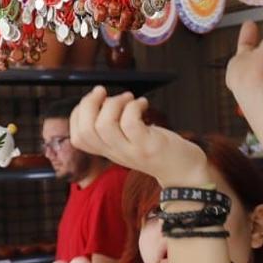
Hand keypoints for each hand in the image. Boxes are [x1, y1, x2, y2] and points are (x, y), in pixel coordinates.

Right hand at [69, 87, 208, 184]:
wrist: (184, 170)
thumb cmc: (157, 147)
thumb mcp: (129, 140)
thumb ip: (114, 126)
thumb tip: (101, 97)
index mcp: (107, 151)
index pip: (78, 138)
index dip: (78, 114)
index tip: (95, 99)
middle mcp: (115, 153)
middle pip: (86, 130)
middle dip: (90, 103)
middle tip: (105, 92)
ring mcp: (131, 151)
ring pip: (105, 125)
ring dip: (115, 103)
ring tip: (129, 99)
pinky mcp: (148, 146)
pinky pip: (131, 123)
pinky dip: (134, 106)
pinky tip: (143, 104)